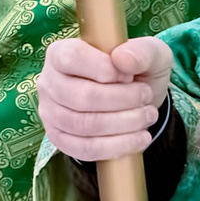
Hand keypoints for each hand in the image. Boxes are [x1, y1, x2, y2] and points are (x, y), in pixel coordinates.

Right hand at [37, 36, 173, 160]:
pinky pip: (84, 149)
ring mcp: (50, 113)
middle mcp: (49, 82)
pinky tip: (140, 138)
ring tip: (147, 116)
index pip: (71, 58)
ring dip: (124, 123)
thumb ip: (142, 51)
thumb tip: (123, 59)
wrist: (134, 101)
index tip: (129, 75)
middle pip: (81, 96)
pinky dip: (117, 146)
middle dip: (122, 100)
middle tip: (145, 97)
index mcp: (60, 53)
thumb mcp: (150, 54)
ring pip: (84, 125)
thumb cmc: (136, 71)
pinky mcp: (59, 139)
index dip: (104, 69)